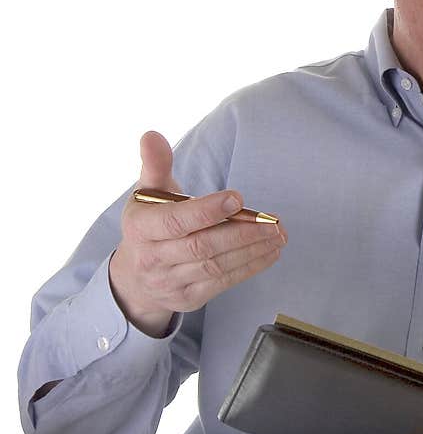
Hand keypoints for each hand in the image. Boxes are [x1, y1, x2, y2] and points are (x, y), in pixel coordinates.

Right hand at [108, 131, 286, 336]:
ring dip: (253, 250)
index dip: (208, 210)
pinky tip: (270, 252)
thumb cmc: (150, 224)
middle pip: (202, 246)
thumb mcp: (147, 193)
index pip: (176, 221)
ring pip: (217, 266)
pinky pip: (223, 282)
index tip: (237, 198)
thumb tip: (152, 135)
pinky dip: (251, 267)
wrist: (134, 278)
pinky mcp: (188, 298)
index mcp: (141, 228)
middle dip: (242, 233)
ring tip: (279, 234)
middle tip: (273, 221)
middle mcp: (152, 258)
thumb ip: (155, 164)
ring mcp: (170, 282)